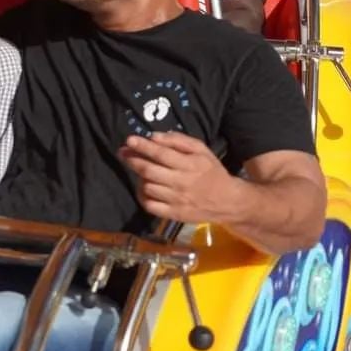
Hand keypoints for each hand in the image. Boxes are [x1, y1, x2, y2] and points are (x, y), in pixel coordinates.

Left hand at [118, 132, 236, 223]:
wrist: (227, 201)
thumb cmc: (212, 172)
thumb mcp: (201, 150)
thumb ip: (178, 141)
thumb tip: (154, 137)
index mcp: (190, 164)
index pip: (160, 153)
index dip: (142, 146)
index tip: (129, 140)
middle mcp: (182, 182)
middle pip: (149, 170)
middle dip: (132, 159)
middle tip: (123, 152)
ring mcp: (176, 200)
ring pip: (147, 187)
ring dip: (139, 177)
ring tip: (140, 171)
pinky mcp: (173, 214)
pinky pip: (149, 205)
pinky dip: (142, 196)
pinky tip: (144, 188)